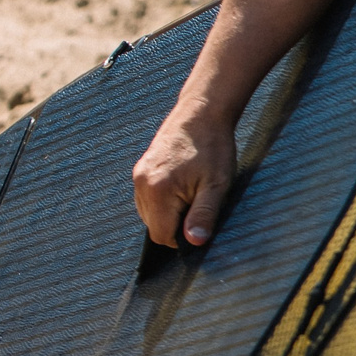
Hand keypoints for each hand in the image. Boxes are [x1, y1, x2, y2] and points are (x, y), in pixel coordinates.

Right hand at [132, 108, 236, 246]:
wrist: (202, 112)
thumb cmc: (213, 147)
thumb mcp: (216, 185)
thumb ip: (203, 215)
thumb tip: (194, 242)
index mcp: (158, 191)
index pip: (162, 236)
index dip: (183, 238)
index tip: (201, 223)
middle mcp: (142, 184)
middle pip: (154, 226)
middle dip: (176, 224)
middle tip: (199, 202)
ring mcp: (139, 175)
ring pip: (150, 213)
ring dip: (170, 213)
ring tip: (192, 191)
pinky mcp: (141, 169)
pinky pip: (148, 198)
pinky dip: (164, 201)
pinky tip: (182, 185)